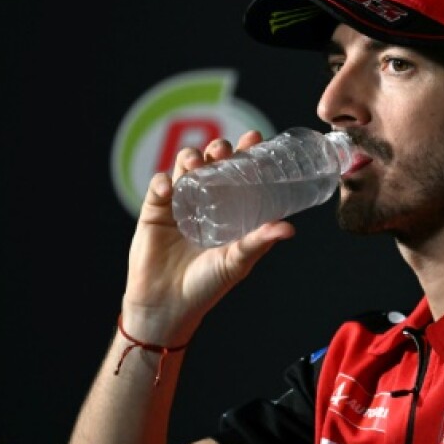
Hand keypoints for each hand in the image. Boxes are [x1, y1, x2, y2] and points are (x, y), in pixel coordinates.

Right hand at [119, 130, 295, 345]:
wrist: (168, 305)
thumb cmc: (208, 285)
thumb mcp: (238, 261)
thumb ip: (260, 242)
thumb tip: (289, 228)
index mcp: (230, 209)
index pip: (240, 173)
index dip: (246, 153)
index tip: (254, 138)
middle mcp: (206, 202)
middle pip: (212, 164)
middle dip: (218, 150)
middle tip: (223, 151)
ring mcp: (179, 204)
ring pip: (184, 168)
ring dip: (190, 158)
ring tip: (197, 164)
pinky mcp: (154, 212)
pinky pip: (158, 187)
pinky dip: (163, 182)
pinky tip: (169, 188)